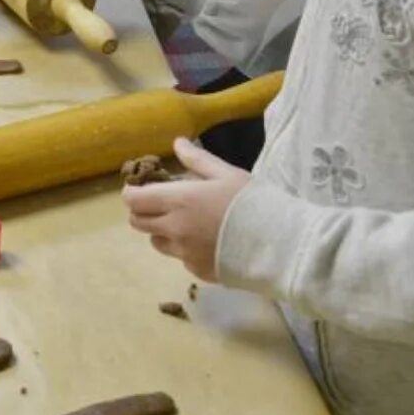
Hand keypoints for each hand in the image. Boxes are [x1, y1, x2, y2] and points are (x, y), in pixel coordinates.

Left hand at [123, 139, 250, 280]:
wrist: (280, 244)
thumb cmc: (254, 202)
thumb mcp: (227, 174)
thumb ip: (197, 160)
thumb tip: (178, 143)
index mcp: (178, 201)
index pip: (134, 200)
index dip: (133, 194)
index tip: (141, 189)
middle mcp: (174, 229)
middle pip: (138, 223)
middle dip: (143, 212)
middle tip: (160, 204)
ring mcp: (184, 253)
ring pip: (156, 242)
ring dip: (162, 232)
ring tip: (187, 224)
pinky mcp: (197, 271)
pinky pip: (180, 258)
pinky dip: (186, 250)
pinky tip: (208, 242)